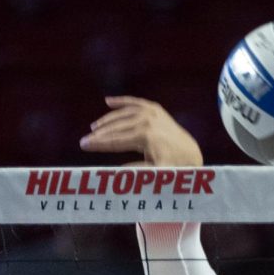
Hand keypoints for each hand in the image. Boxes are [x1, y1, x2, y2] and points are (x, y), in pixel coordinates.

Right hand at [80, 97, 203, 167]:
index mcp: (145, 137)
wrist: (189, 154)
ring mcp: (152, 113)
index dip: (98, 144)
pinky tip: (108, 100)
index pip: (115, 140)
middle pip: (116, 127)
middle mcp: (147, 121)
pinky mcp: (155, 109)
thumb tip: (115, 171)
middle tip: (84, 140)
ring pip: (122, 115)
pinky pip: (135, 102)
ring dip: (107, 120)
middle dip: (98, 134)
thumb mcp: (153, 173)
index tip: (83, 145)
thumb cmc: (171, 168)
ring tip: (94, 128)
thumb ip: (135, 171)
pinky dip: (121, 101)